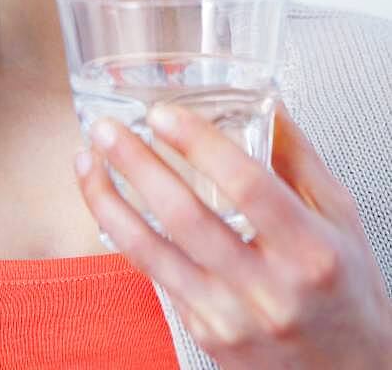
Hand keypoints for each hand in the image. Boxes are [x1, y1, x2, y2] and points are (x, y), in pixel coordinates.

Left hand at [74, 99, 391, 368]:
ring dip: (110, 199)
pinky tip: (108, 200)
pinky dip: (124, 233)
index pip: (247, 185)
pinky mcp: (206, 335)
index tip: (162, 113)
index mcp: (310, 250)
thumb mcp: (339, 216)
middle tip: (107, 128)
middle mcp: (269, 289)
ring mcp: (231, 318)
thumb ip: (297, 156)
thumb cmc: (346, 288)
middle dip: (137, 164)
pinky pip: (155, 275)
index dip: (198, 143)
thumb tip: (261, 98)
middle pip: (186, 216)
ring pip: (152, 252)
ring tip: (87, 159)